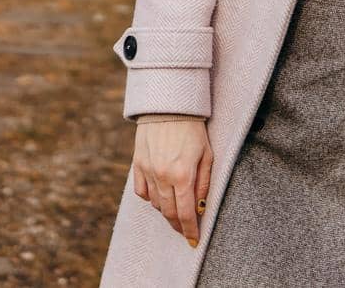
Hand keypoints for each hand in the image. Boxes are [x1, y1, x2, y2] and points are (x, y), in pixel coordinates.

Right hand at [132, 119, 212, 246]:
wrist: (168, 104)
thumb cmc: (193, 129)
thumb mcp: (207, 155)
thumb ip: (203, 184)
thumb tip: (200, 208)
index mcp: (183, 175)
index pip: (186, 214)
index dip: (190, 230)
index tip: (193, 241)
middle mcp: (163, 177)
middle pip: (169, 213)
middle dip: (178, 226)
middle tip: (185, 231)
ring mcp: (148, 171)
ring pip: (155, 204)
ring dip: (166, 211)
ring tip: (175, 211)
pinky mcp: (137, 164)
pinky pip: (141, 191)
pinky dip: (150, 198)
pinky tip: (159, 196)